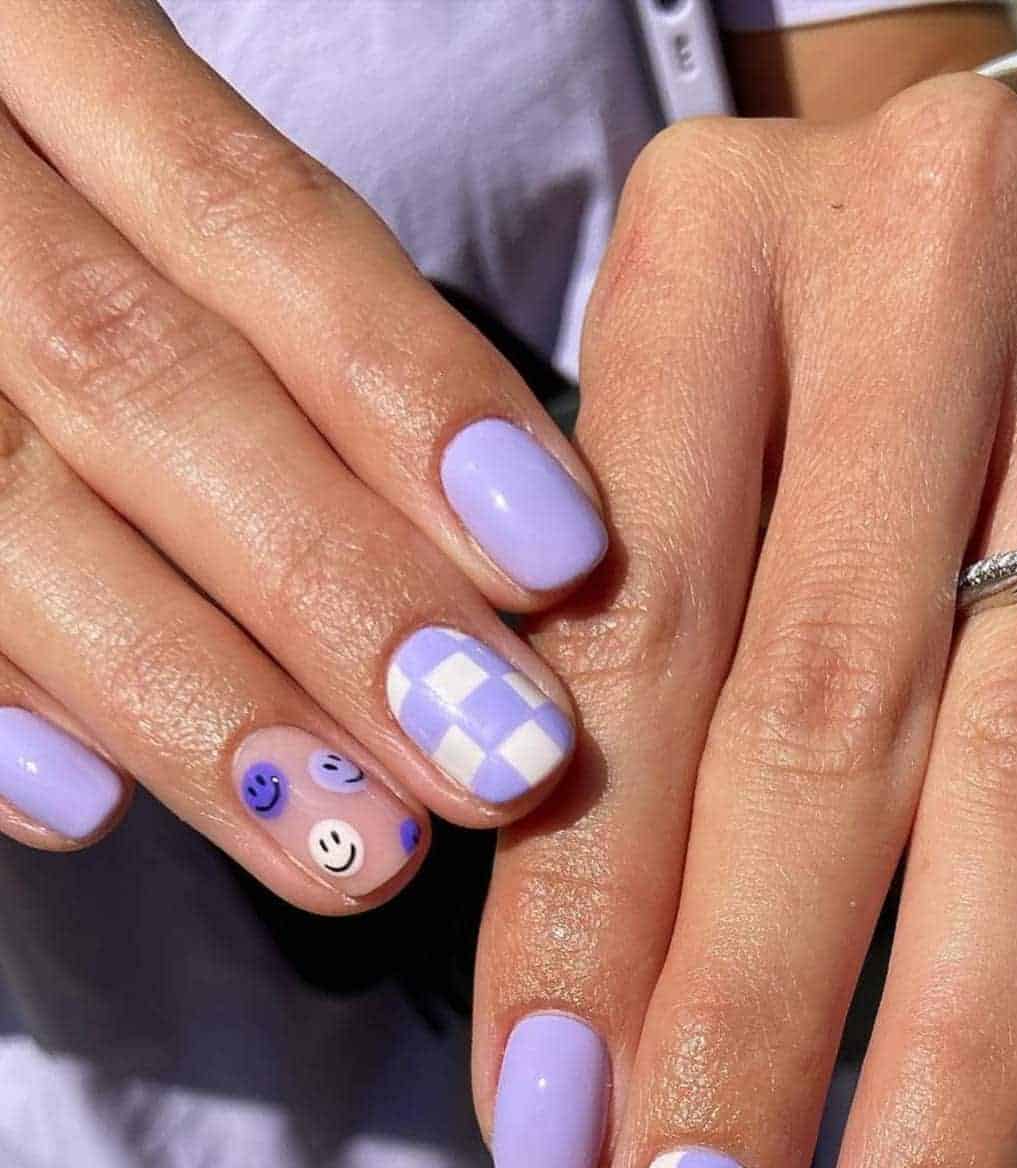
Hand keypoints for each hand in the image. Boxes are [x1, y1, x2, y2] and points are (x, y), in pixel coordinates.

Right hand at [0, 0, 606, 905]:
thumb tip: (514, 545)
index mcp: (42, 52)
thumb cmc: (68, 214)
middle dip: (335, 587)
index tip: (559, 557)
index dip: (411, 388)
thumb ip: (290, 316)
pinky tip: (83, 812)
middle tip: (491, 759)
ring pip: (9, 507)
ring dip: (193, 694)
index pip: (252, 216)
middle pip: (144, 381)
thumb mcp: (149, 180)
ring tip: (349, 838)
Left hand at [476, 78, 1016, 1167]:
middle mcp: (922, 274)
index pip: (625, 645)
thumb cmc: (811, 375)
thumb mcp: (673, 459)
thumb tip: (582, 1056)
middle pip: (825, 722)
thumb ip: (615, 687)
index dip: (582, 916)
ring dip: (952, 1052)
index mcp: (711, 261)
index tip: (546, 1151)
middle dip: (752, 1032)